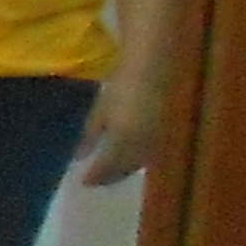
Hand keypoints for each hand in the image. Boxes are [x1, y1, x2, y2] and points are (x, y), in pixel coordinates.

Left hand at [75, 72, 162, 187]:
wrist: (155, 63)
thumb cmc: (123, 82)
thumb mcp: (102, 108)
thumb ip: (91, 134)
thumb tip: (79, 157)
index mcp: (123, 137)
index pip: (108, 167)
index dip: (96, 177)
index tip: (84, 182)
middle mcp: (143, 143)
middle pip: (126, 168)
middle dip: (111, 176)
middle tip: (96, 179)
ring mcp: (157, 138)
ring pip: (140, 162)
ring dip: (125, 169)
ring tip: (110, 171)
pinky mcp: (166, 131)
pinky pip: (150, 153)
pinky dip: (137, 159)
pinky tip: (129, 156)